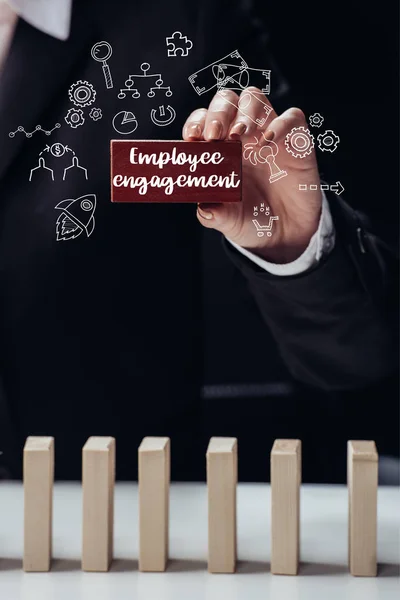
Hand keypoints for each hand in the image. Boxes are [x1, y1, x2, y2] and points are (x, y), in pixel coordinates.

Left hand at [182, 87, 321, 263]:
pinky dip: (280, 124)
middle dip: (218, 112)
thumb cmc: (253, 220)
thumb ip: (213, 214)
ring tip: (241, 135)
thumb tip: (203, 208)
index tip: (192, 138)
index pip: (204, 121)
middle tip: (215, 136)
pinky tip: (269, 142)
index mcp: (220, 150)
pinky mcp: (296, 142)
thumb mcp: (228, 221)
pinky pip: (292, 117)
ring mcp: (269, 135)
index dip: (196, 122)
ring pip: (254, 99)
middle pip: (226, 101)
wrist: (285, 235)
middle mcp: (242, 137)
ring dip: (245, 112)